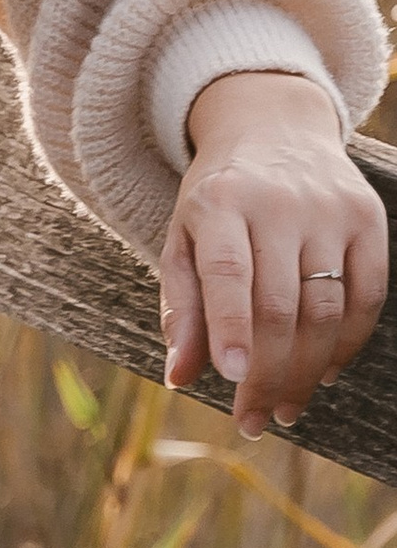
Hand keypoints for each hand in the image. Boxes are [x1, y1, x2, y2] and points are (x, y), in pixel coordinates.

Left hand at [160, 72, 387, 436]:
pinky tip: (324, 371)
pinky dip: (348, 343)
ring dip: (306, 370)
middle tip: (254, 420)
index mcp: (220, 203)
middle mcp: (278, 203)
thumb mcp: (183, 239)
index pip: (228, 272)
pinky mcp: (368, 218)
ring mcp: (329, 209)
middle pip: (280, 305)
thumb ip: (182, 307)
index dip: (230, 327)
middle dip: (267, 372)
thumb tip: (179, 377)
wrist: (273, 127)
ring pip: (326, 309)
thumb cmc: (218, 200)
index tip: (231, 379)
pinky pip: (367, 295)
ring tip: (284, 407)